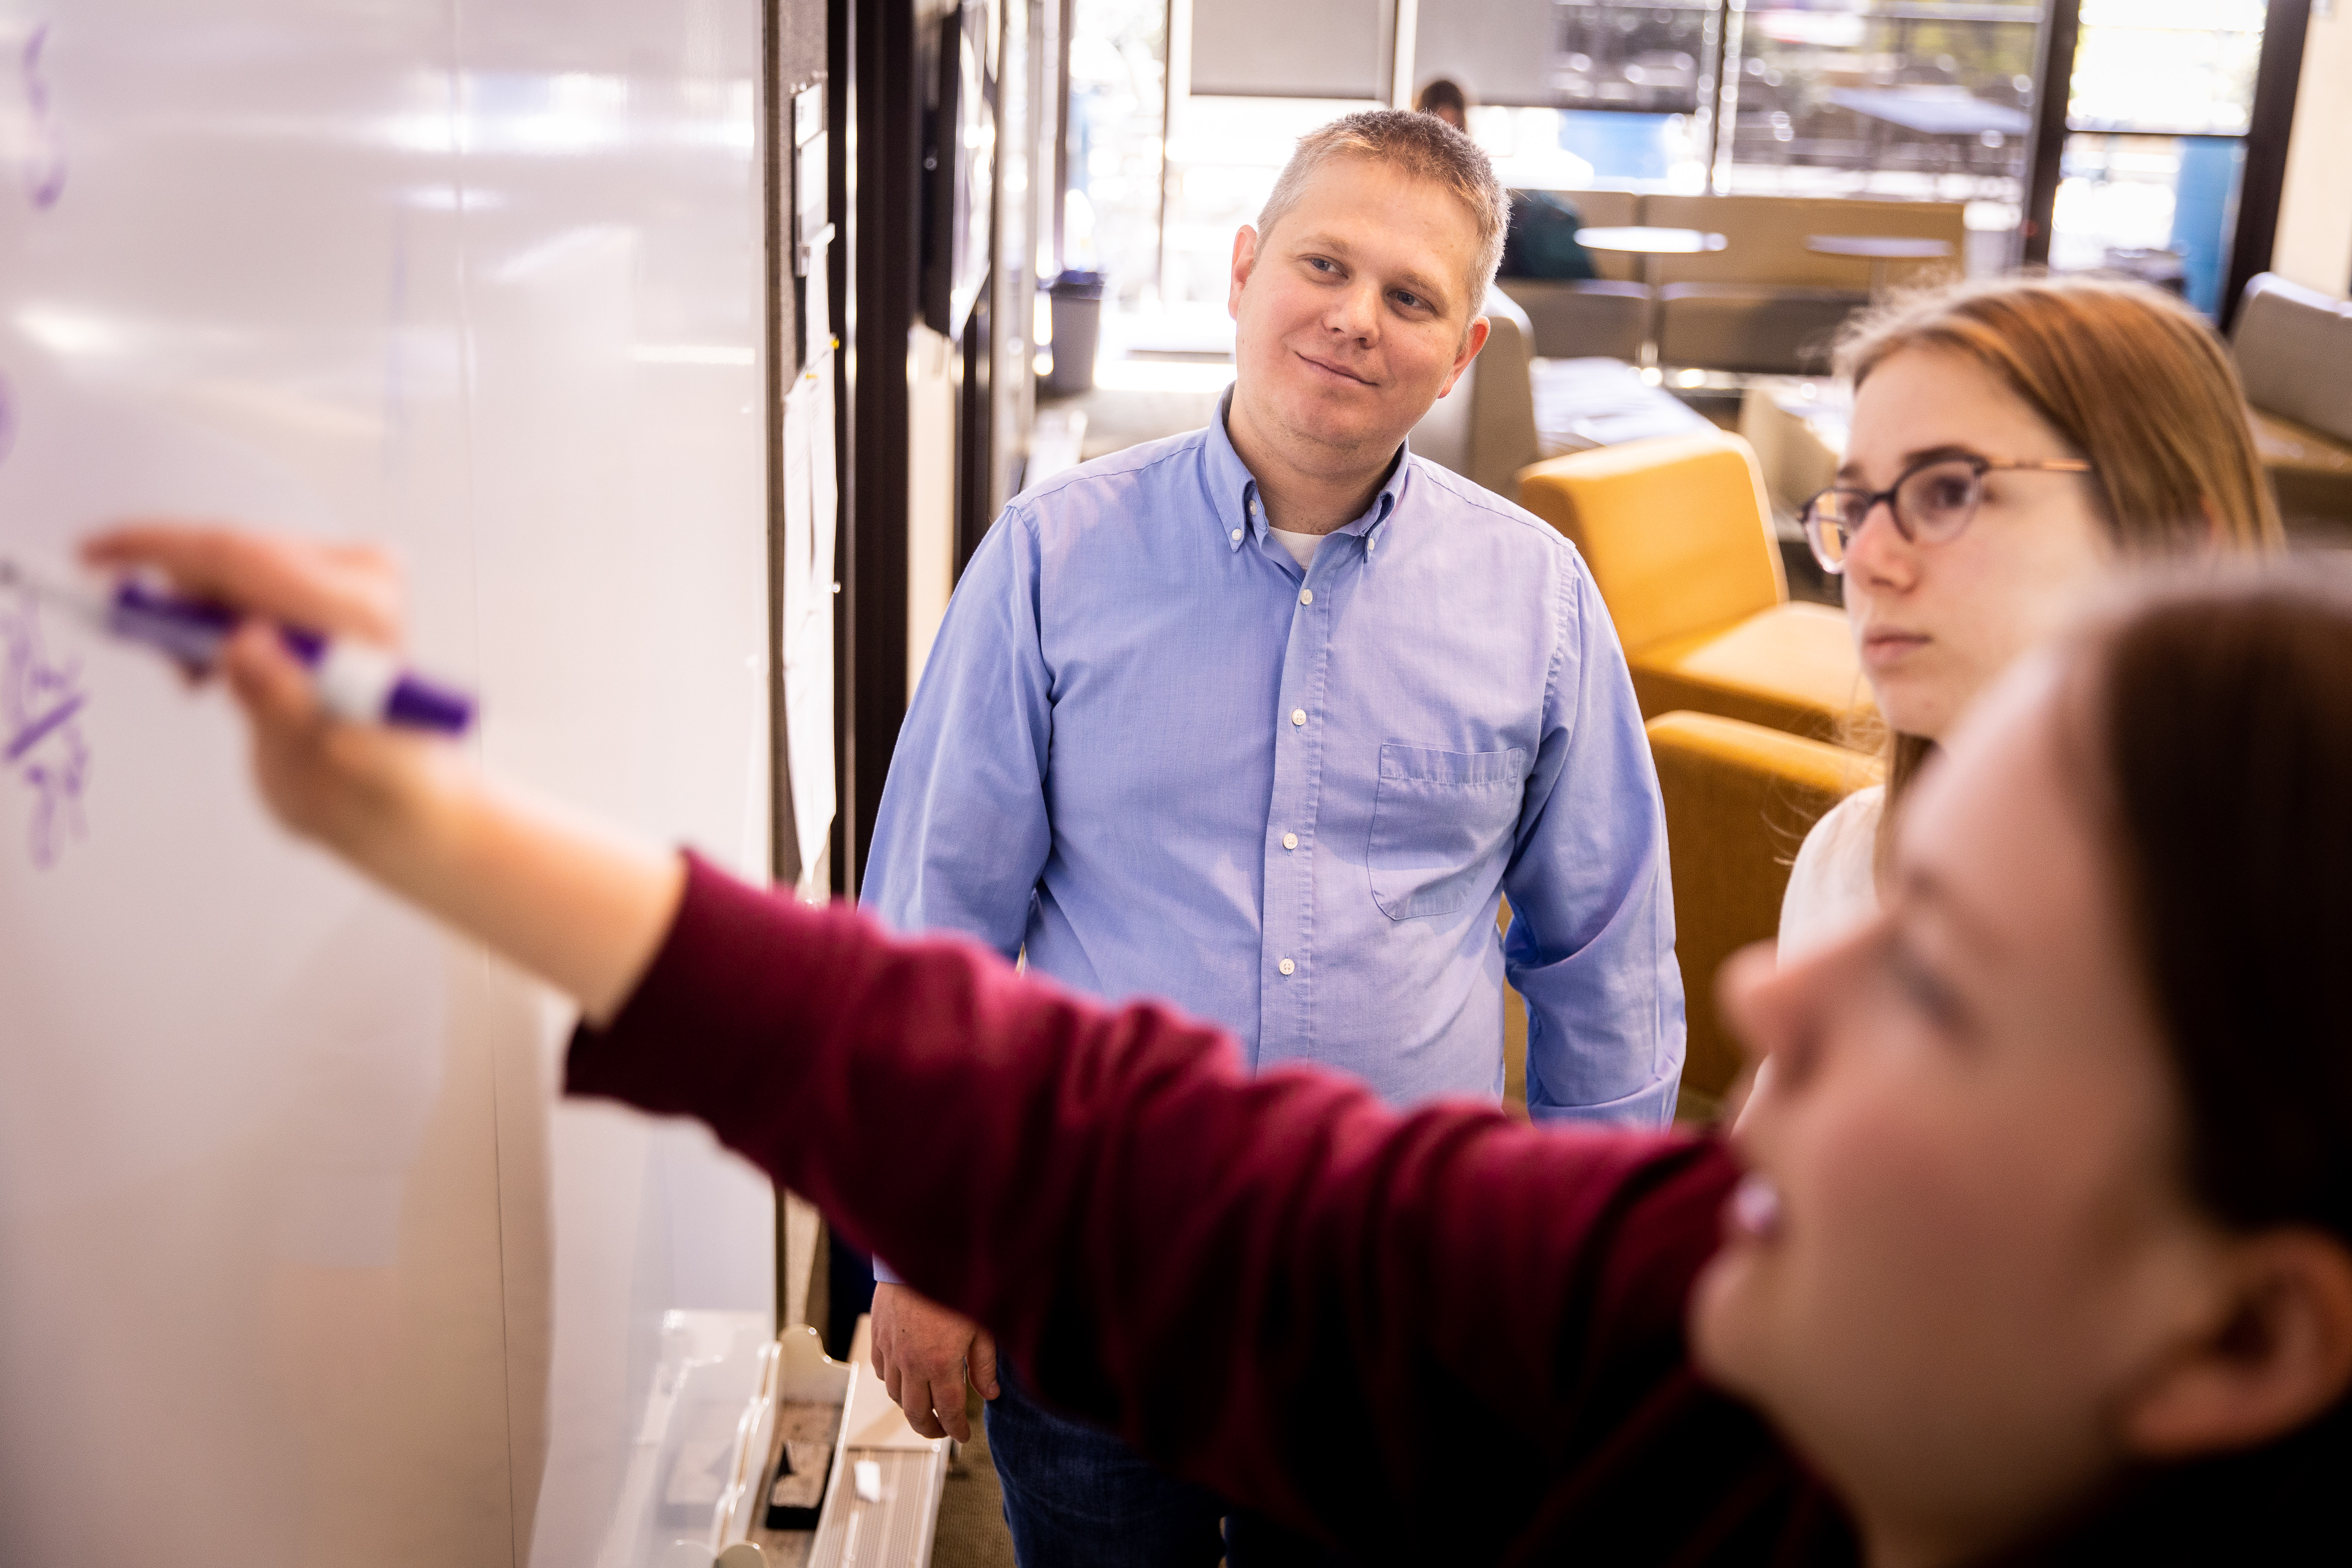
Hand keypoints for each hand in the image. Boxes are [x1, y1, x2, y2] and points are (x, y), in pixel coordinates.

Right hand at [79, 525, 446, 857]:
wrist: (400, 800)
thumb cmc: (370, 789)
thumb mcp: (313, 761)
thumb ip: (280, 700)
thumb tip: (242, 644)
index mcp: (362, 615)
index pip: (238, 555)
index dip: (156, 548)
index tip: (91, 555)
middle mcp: (365, 582)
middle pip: (232, 555)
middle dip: (173, 595)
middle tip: (150, 652)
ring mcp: (355, 581)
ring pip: (233, 568)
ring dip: (194, 616)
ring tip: (195, 680)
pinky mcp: (337, 591)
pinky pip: (249, 582)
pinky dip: (214, 618)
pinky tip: (215, 665)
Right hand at [871, 1283, 998, 1441]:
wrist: (920, 1254)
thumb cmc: (956, 1287)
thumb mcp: (982, 1326)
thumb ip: (984, 1364)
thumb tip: (990, 1395)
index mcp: (941, 1364)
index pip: (948, 1410)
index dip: (956, 1429)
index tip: (963, 1436)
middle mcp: (912, 1364)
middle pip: (915, 1412)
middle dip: (929, 1428)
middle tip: (942, 1432)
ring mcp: (891, 1351)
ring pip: (895, 1395)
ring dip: (910, 1407)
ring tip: (925, 1407)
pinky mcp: (878, 1336)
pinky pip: (882, 1372)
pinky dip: (893, 1383)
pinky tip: (905, 1379)